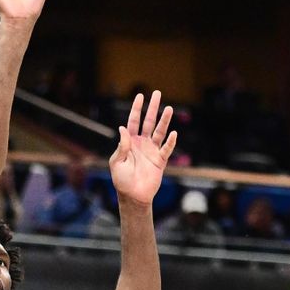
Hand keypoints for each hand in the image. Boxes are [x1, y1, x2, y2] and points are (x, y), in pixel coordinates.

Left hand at [110, 91, 176, 205]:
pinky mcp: (160, 161)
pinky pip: (166, 149)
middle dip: (153, 108)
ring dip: (164, 120)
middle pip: (149, 122)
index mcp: (129, 142)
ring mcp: (152, 151)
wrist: (133, 196)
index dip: (136, 109)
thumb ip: (122, 145)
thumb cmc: (121, 180)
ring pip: (159, 132)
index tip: (140, 95)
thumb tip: (122, 128)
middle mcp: (142, 144)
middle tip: (157, 93)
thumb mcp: (117, 162)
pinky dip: (170, 142)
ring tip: (169, 108)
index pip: (133, 121)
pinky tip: (173, 133)